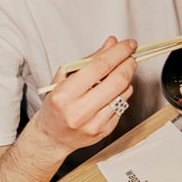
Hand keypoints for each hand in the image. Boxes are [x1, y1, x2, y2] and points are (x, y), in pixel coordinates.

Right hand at [37, 36, 136, 153]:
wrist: (51, 137)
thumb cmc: (56, 106)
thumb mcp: (63, 79)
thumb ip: (88, 60)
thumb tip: (111, 44)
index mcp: (64, 95)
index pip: (99, 67)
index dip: (118, 52)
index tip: (129, 44)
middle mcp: (79, 111)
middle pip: (117, 80)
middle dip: (128, 64)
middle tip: (130, 57)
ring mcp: (93, 124)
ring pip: (123, 94)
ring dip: (127, 79)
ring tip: (119, 74)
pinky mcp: (104, 131)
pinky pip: (122, 106)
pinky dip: (122, 94)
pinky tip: (112, 92)